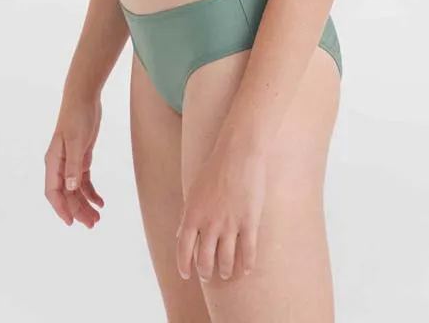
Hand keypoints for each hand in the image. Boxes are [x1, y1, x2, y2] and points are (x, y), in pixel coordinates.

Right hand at [44, 92, 105, 228]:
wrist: (84, 98)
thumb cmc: (77, 116)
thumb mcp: (76, 141)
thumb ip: (73, 165)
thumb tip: (70, 189)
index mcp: (53, 162)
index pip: (53, 192)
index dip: (61, 208)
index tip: (71, 222)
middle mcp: (59, 165)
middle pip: (66, 195)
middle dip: (77, 210)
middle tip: (93, 224)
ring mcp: (70, 162)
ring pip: (75, 191)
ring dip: (85, 204)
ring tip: (97, 218)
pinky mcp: (81, 158)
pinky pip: (84, 181)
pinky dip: (91, 192)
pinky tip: (101, 202)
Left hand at [176, 136, 267, 281]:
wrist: (238, 151)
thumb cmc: (215, 168)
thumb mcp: (194, 191)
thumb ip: (187, 214)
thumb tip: (179, 234)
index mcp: (192, 215)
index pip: (183, 251)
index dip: (184, 266)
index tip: (188, 275)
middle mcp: (209, 224)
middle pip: (205, 260)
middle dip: (207, 272)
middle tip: (210, 275)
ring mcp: (230, 224)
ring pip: (227, 260)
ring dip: (226, 270)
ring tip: (228, 273)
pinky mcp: (249, 221)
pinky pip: (249, 252)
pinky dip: (247, 265)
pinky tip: (247, 270)